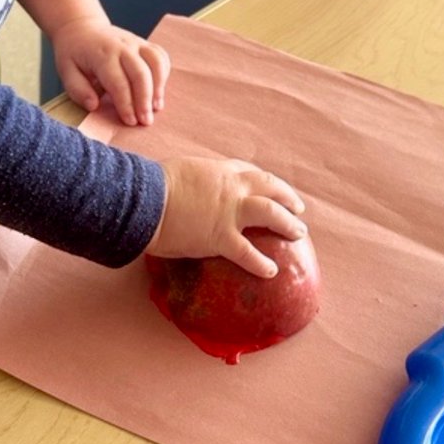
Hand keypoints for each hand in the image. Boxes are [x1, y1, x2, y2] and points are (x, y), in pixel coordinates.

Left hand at [51, 16, 169, 125]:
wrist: (81, 27)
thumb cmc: (74, 53)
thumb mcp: (66, 71)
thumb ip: (78, 90)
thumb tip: (94, 106)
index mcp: (101, 54)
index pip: (118, 82)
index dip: (125, 104)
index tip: (130, 122)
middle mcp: (122, 46)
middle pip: (141, 74)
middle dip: (145, 100)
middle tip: (146, 121)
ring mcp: (136, 42)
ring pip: (156, 62)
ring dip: (158, 87)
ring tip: (156, 108)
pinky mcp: (144, 43)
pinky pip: (160, 57)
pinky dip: (163, 75)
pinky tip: (158, 92)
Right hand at [147, 156, 307, 277]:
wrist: (144, 201)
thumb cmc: (152, 186)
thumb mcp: (180, 171)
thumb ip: (193, 181)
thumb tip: (186, 190)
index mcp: (219, 171)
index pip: (249, 172)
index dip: (263, 181)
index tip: (270, 187)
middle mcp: (232, 189)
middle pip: (270, 188)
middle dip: (287, 197)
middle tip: (298, 208)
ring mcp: (230, 213)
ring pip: (271, 214)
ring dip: (288, 223)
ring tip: (299, 233)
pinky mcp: (221, 238)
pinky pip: (248, 253)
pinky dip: (262, 263)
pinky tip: (271, 271)